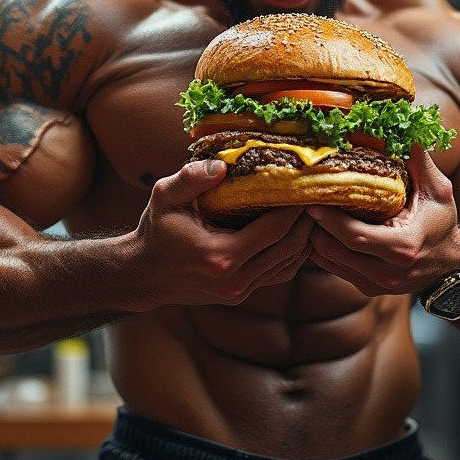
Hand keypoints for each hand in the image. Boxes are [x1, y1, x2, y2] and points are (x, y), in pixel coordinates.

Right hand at [130, 159, 314, 307]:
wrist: (143, 274)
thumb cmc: (155, 231)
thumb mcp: (165, 197)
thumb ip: (191, 178)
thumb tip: (222, 165)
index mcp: (220, 256)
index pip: (274, 230)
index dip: (295, 208)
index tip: (305, 185)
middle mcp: (234, 280)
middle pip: (289, 247)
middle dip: (306, 220)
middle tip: (316, 194)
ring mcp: (239, 291)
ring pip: (289, 263)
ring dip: (304, 237)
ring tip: (312, 209)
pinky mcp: (241, 294)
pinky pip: (279, 273)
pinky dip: (293, 253)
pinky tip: (298, 231)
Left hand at [307, 146, 459, 295]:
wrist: (451, 265)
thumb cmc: (443, 224)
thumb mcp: (439, 190)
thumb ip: (419, 161)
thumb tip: (404, 128)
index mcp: (403, 248)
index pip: (352, 236)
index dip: (327, 218)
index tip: (311, 199)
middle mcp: (387, 273)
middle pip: (332, 250)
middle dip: (314, 225)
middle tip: (303, 200)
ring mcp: (375, 285)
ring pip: (326, 261)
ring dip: (314, 237)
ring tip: (309, 212)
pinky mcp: (367, 289)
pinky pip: (332, 268)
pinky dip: (322, 249)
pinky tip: (321, 228)